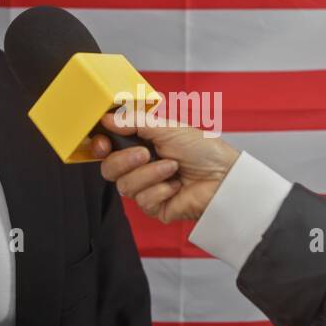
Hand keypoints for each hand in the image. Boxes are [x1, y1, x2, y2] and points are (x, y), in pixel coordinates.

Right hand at [92, 112, 240, 222]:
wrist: (225, 177)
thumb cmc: (204, 150)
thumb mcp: (167, 128)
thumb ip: (135, 122)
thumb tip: (107, 117)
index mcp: (141, 145)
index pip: (108, 149)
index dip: (100, 146)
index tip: (102, 142)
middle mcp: (141, 168)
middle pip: (109, 169)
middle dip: (124, 160)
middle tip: (145, 153)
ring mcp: (147, 188)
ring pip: (125, 186)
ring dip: (150, 174)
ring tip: (173, 167)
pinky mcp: (156, 207)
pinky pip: (143, 200)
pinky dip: (161, 190)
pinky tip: (176, 186)